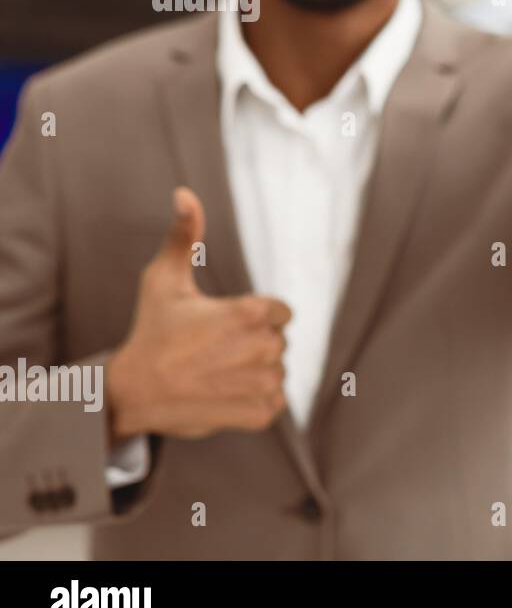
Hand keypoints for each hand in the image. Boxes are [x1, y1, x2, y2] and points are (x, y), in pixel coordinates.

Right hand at [105, 187, 291, 441]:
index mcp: (251, 312)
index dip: (255, 317)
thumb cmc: (152, 330)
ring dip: (254, 373)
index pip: (282, 312)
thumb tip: (184, 192)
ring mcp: (263, 383)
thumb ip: (184, 235)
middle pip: (278, 341)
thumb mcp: (163, 278)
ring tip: (215, 373)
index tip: (224, 324)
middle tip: (212, 351)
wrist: (133, 392)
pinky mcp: (259, 414)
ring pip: (277, 371)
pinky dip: (253, 401)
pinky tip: (223, 394)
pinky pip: (274, 403)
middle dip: (252, 344)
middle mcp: (263, 347)